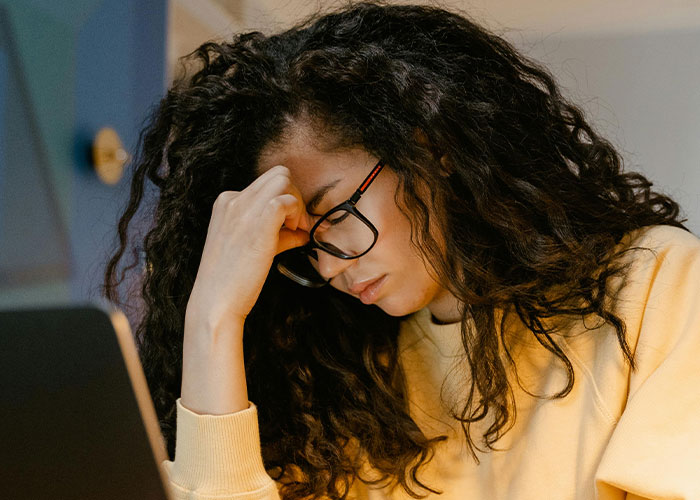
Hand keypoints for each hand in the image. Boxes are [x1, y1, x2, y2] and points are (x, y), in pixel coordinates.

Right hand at [185, 165, 312, 334]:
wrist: (216, 302)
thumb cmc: (232, 281)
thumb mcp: (250, 248)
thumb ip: (276, 234)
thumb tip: (301, 231)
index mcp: (227, 202)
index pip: (266, 183)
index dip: (285, 201)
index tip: (290, 226)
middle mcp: (233, 199)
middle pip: (278, 174)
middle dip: (295, 195)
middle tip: (297, 225)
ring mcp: (243, 208)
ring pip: (284, 180)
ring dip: (297, 202)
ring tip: (295, 230)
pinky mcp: (257, 222)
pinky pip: (286, 200)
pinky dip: (297, 214)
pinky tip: (294, 235)